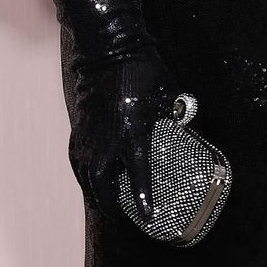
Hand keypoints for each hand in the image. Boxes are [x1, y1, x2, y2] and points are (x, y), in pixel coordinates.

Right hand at [66, 45, 185, 225]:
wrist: (106, 49)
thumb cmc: (141, 70)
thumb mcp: (168, 94)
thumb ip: (177, 114)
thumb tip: (189, 125)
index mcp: (132, 133)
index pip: (138, 176)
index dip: (143, 199)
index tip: (147, 216)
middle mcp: (107, 140)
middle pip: (102, 185)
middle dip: (110, 204)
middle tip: (120, 215)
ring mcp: (88, 135)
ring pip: (86, 175)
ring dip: (95, 192)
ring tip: (104, 204)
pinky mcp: (78, 128)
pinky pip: (77, 160)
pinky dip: (84, 174)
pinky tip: (89, 180)